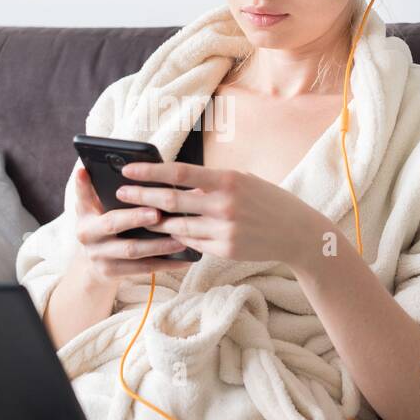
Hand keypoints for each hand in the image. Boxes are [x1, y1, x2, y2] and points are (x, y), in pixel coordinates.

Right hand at [71, 165, 189, 285]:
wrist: (93, 264)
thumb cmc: (102, 225)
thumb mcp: (93, 208)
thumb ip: (93, 190)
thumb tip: (86, 169)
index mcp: (83, 215)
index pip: (83, 197)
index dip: (84, 186)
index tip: (87, 172)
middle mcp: (87, 237)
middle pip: (111, 224)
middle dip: (134, 218)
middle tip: (157, 212)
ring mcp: (99, 257)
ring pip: (132, 250)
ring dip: (157, 244)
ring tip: (179, 237)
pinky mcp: (112, 273)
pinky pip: (142, 269)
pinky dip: (164, 263)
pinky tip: (183, 258)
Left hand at [115, 161, 325, 267]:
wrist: (298, 233)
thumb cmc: (268, 201)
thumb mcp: (244, 181)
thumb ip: (212, 183)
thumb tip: (178, 181)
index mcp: (228, 180)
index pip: (180, 173)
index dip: (151, 172)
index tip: (129, 170)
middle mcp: (224, 205)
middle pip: (171, 201)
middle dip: (141, 197)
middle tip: (120, 194)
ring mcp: (224, 230)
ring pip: (177, 227)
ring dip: (156, 222)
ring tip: (139, 216)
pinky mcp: (224, 250)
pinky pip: (193, 243)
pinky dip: (179, 237)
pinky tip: (168, 233)